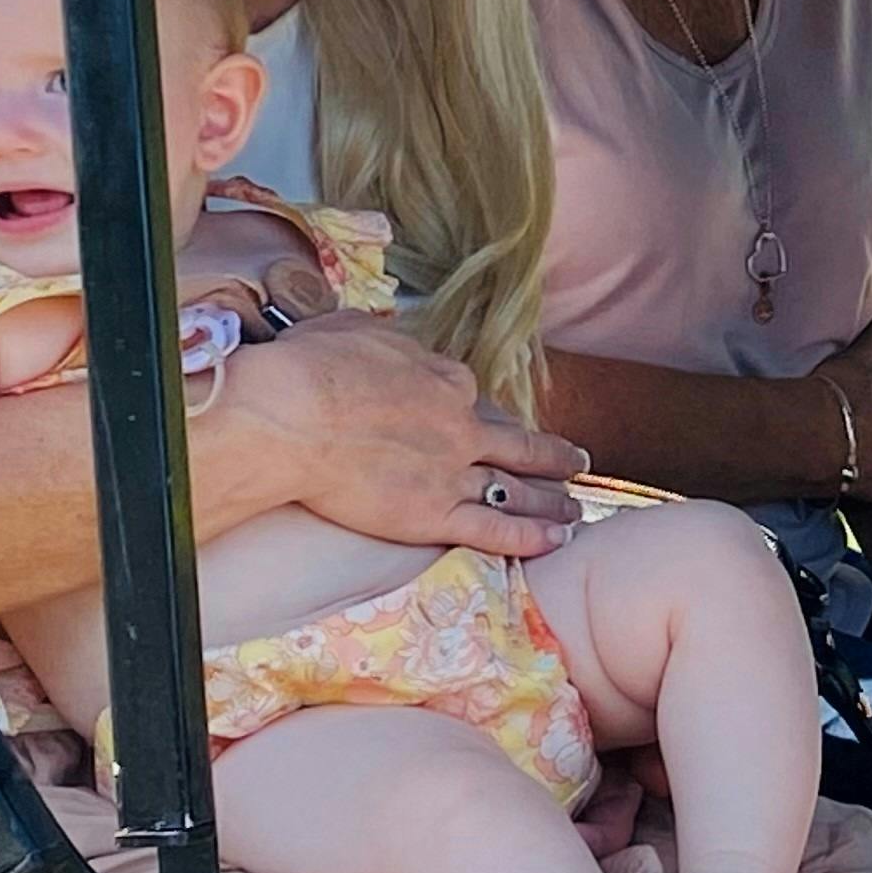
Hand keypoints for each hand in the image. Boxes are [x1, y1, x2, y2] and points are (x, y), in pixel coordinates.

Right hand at [233, 312, 584, 555]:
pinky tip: (559, 541)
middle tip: (577, 462)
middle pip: (516, 443)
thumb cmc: (311, 368)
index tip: (474, 415)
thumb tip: (372, 343)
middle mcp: (459, 426)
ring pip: (514, 489)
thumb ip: (377, 341)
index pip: (467, 394)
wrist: (294, 414)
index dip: (471, 406)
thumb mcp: (352, 331)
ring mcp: (451, 473)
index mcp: (442, 379)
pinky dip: (531, 537)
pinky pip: (493, 531)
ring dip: (550, 501)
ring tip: (576, 510)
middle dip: (550, 455)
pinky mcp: (433, 515)